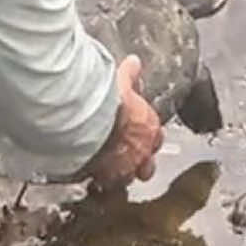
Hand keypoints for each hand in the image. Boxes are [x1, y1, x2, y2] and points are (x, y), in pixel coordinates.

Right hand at [84, 55, 163, 187]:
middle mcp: (141, 152)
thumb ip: (129, 74)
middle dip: (140, 163)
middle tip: (128, 158)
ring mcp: (125, 168)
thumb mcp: (121, 82)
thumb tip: (134, 61)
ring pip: (128, 177)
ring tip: (109, 170)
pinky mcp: (106, 178)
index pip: (155, 137)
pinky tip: (91, 175)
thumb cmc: (107, 101)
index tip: (138, 134)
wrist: (90, 120)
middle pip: (147, 165)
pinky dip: (100, 179)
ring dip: (120, 173)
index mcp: (149, 128)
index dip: (147, 137)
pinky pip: (105, 184)